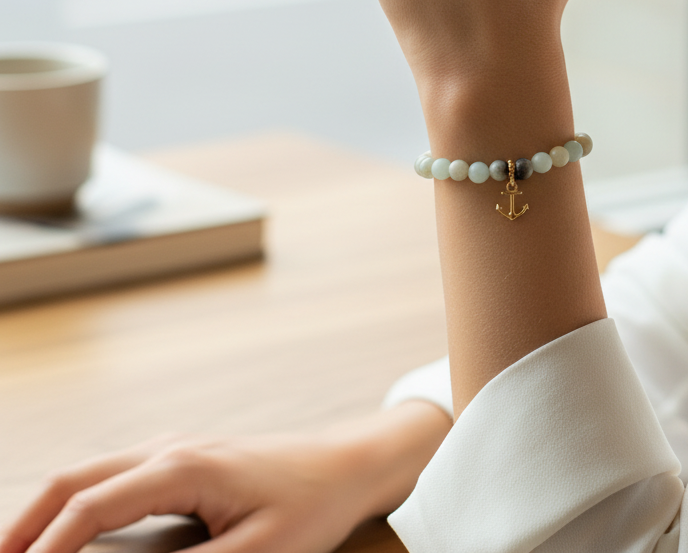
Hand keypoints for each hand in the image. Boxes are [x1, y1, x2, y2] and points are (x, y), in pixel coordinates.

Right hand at [0, 403, 450, 552]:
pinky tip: (71, 536)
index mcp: (182, 467)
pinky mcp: (186, 460)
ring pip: (91, 472)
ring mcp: (177, 449)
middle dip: (27, 523)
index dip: (45, 548)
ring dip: (49, 511)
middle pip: (75, 478)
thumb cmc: (312, 505)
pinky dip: (79, 504)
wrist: (351, 463)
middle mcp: (171, 449)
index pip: (88, 507)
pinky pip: (116, 477)